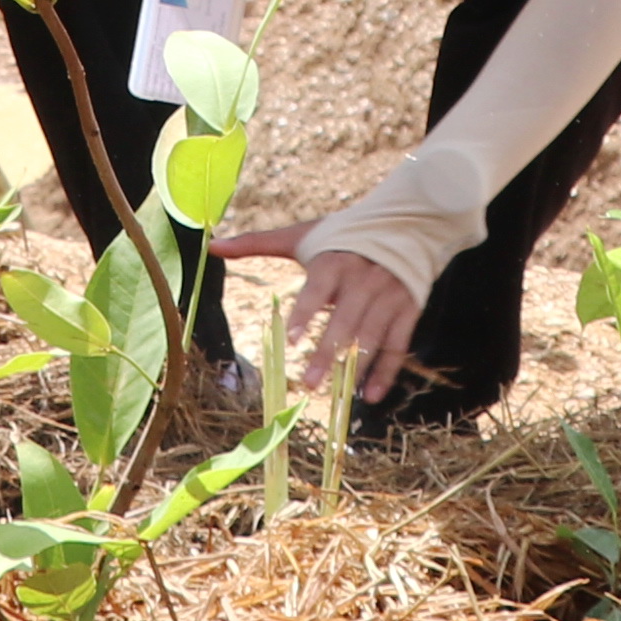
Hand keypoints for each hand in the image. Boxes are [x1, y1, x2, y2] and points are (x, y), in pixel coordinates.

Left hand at [213, 221, 421, 405]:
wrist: (405, 224)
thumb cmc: (342, 235)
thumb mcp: (302, 236)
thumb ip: (257, 243)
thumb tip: (212, 245)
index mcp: (334, 260)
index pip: (318, 289)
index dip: (306, 313)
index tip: (292, 339)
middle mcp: (364, 278)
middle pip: (345, 320)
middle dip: (327, 352)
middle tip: (309, 383)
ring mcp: (389, 295)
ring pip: (372, 336)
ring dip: (355, 367)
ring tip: (336, 394)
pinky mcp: (407, 309)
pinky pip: (397, 345)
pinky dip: (386, 371)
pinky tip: (369, 395)